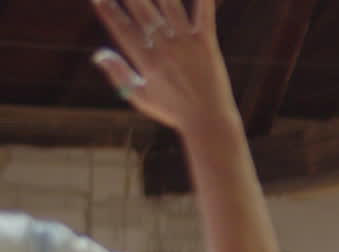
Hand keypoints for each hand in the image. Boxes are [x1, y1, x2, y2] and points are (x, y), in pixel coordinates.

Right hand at [89, 0, 238, 132]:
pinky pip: (204, 16)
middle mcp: (164, 49)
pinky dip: (203, 0)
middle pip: (142, 12)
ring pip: (170, 7)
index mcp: (145, 61)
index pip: (121, 29)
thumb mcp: (140, 96)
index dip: (109, 11)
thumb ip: (119, 74)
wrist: (208, 121)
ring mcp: (186, 45)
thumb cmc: (173, 111)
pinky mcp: (207, 45)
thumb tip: (98, 54)